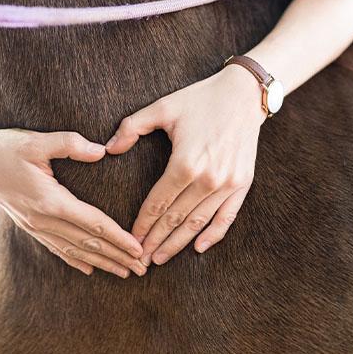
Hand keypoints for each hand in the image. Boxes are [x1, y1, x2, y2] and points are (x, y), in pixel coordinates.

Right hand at [0, 125, 145, 277]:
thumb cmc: (7, 146)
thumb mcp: (37, 140)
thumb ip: (70, 144)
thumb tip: (101, 151)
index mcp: (50, 200)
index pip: (93, 224)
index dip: (118, 238)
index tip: (138, 249)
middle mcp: (43, 219)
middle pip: (88, 243)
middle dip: (117, 257)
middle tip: (142, 269)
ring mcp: (35, 225)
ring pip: (74, 250)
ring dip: (101, 263)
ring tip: (124, 272)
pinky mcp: (29, 225)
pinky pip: (56, 248)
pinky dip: (75, 260)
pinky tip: (89, 269)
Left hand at [105, 63, 265, 265]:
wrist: (244, 94)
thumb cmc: (199, 99)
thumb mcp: (162, 107)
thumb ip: (131, 127)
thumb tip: (108, 149)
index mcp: (184, 163)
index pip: (157, 203)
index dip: (142, 224)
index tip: (130, 239)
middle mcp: (207, 179)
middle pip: (175, 218)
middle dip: (155, 240)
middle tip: (140, 259)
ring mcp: (228, 184)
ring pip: (198, 222)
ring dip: (178, 243)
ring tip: (161, 258)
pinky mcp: (242, 184)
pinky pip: (227, 217)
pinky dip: (213, 235)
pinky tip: (198, 248)